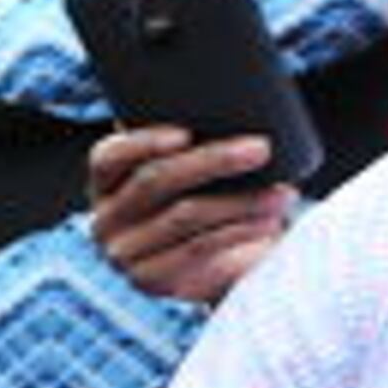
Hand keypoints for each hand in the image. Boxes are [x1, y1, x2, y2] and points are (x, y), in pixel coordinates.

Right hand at [87, 126, 294, 305]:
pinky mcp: (149, 281)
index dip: (142, 143)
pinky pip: (198, 248)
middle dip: (213, 161)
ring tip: (283, 193)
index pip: (107, 157)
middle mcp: (104, 221)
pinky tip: (268, 222)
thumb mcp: (186, 175)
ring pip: (184, 216)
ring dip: (241, 201)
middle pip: (155, 182)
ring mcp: (123, 255)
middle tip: (261, 149)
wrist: (209, 269)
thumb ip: (187, 145)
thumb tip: (230, 107)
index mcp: (104, 184)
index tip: (185, 134)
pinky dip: (239, 232)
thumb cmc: (201, 203)